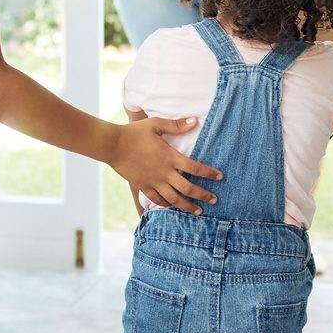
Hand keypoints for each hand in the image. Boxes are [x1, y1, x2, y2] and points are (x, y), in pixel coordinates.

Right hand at [106, 116, 221, 214]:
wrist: (113, 145)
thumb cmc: (134, 132)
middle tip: (214, 200)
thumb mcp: (156, 124)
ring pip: (175, 199)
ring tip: (198, 211)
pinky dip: (167, 204)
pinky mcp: (143, 186)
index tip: (220, 177)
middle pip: (188, 188)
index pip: (195, 168)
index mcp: (170, 157)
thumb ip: (176, 125)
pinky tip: (172, 206)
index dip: (209, 173)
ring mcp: (154, 181)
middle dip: (203, 195)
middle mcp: (164, 172)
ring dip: (188, 206)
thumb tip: (194, 121)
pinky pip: (158, 199)